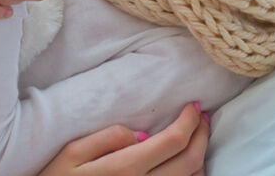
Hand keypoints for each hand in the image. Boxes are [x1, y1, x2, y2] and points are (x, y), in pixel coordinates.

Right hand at [39, 103, 210, 175]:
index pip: (174, 141)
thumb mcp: (72, 152)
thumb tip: (141, 135)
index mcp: (126, 168)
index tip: (193, 105)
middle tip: (202, 116)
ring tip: (197, 136)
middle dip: (202, 134)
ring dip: (200, 155)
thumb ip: (108, 138)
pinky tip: (186, 163)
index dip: (190, 121)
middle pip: (190, 161)